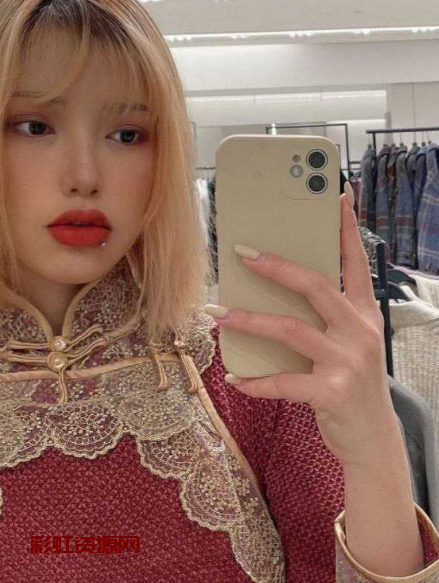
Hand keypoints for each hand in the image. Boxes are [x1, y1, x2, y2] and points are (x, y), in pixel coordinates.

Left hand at [204, 184, 399, 468]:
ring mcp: (347, 362)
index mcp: (364, 313)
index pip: (356, 262)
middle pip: (315, 286)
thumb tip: (275, 295)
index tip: (336, 196)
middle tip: (243, 254)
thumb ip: (325, 318)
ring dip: (248, 321)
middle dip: (277, 267)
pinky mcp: (331, 392)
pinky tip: (235, 377)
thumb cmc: (354, 383)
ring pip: (290, 330)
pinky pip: (283, 382)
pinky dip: (255, 381)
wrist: (373, 437)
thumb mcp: (351, 343)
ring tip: (216, 314)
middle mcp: (360, 331)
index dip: (345, 229)